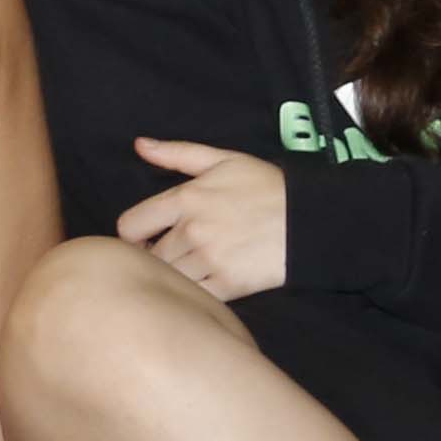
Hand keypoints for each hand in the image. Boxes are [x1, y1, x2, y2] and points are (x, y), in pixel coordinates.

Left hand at [120, 140, 292, 299]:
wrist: (310, 220)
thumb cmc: (266, 187)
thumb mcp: (224, 160)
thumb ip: (177, 153)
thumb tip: (139, 145)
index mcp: (185, 198)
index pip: (130, 225)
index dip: (132, 234)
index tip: (146, 237)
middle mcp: (192, 231)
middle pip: (149, 256)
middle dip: (155, 255)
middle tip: (171, 253)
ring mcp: (209, 260)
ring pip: (168, 277)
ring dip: (173, 274)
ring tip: (189, 267)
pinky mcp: (228, 286)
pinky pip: (193, 296)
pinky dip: (193, 293)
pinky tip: (204, 282)